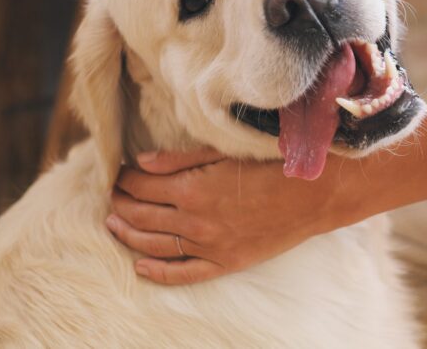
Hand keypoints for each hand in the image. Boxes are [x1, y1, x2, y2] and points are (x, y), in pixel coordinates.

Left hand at [106, 148, 346, 284]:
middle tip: (112, 195)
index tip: (118, 173)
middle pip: (143, 215)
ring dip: (129, 234)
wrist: (314, 194)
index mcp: (193, 189)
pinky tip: (139, 266)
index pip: (144, 185)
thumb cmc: (271, 164)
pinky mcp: (226, 263)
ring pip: (155, 245)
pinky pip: (184, 274)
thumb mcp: (223, 152)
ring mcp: (210, 246)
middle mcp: (196, 221)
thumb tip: (140, 163)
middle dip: (122, 203)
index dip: (125, 179)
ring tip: (113, 223)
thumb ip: (178, 159)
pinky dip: (158, 272)